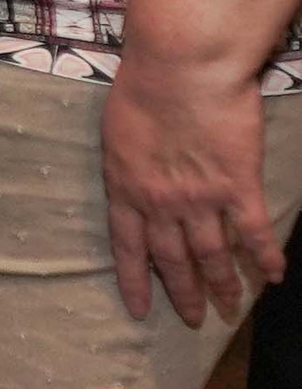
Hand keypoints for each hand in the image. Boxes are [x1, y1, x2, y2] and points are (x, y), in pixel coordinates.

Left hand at [103, 48, 283, 326]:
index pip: (128, 247)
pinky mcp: (238, 186)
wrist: (180, 68)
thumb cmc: (141, 87)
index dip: (135, 281)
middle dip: (184, 293)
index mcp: (126, 187)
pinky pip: (254, 232)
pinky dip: (265, 256)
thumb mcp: (115, 129)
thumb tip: (132, 176)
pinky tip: (273, 275)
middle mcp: (161, 202)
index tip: (140, 311)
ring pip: (213, 255)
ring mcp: (201, 198)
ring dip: (223, 284)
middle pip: (173, 259)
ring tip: (230, 307)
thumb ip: (125, 161)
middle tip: (194, 319)